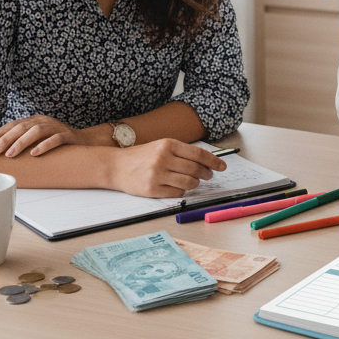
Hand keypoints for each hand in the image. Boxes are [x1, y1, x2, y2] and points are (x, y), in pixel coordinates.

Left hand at [0, 115, 105, 157]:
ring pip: (37, 131)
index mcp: (35, 121)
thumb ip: (22, 140)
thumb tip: (0, 149)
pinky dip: (44, 145)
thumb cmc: (56, 143)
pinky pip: (55, 138)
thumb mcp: (37, 139)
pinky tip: (35, 153)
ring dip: (21, 142)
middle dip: (6, 139)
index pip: (13, 125)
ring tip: (11, 154)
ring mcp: (56, 127)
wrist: (84, 141)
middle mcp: (44, 121)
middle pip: (22, 126)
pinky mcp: (67, 135)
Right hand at [108, 139, 225, 197]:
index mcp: (168, 144)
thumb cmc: (143, 156)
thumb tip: (209, 161)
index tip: (222, 166)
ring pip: (189, 183)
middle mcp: (163, 158)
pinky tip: (179, 188)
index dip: (214, 161)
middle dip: (206, 174)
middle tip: (209, 176)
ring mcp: (157, 174)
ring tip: (193, 182)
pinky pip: (177, 193)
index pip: (199, 154)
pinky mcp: (151, 189)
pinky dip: (182, 192)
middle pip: (196, 169)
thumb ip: (183, 152)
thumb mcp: (162, 146)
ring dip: (195, 184)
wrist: (116, 166)